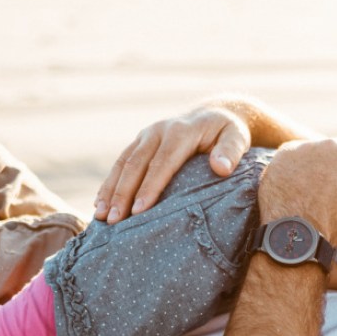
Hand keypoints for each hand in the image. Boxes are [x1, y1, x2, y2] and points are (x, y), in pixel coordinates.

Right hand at [95, 106, 250, 222]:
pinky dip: (109, 184)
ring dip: (110, 190)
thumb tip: (221, 168)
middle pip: (136, 164)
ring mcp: (146, 135)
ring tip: (100, 216)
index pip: (163, 162)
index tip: (139, 211)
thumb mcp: (237, 137)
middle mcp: (159, 130)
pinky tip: (99, 204)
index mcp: (181, 131)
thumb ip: (231, 151)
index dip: (150, 187)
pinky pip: (120, 163)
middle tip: (113, 221)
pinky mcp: (139, 142)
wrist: (213, 114)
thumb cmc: (228, 133)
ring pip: (122, 163)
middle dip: (123, 193)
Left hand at [259, 139, 336, 246]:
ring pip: (319, 151)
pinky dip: (298, 166)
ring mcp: (304, 147)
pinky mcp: (282, 155)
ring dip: (321, 162)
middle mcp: (330, 144)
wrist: (293, 233)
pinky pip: (296, 155)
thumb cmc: (335, 224)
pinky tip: (298, 184)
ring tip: (316, 188)